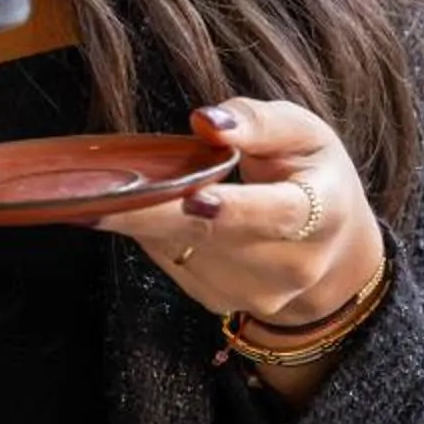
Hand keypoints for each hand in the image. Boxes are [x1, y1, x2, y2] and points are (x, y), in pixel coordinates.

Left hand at [97, 97, 384, 328]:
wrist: (330, 250)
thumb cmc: (312, 174)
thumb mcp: (303, 133)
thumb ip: (258, 123)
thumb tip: (206, 122)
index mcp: (322, 213)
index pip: (279, 214)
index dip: (235, 208)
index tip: (195, 198)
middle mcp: (292, 264)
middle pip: (211, 237)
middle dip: (150, 213)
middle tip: (93, 193)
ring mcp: (255, 292)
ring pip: (181, 249)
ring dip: (144, 216)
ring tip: (118, 186)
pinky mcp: (220, 301)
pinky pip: (170, 260)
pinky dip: (152, 231)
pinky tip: (150, 206)